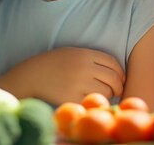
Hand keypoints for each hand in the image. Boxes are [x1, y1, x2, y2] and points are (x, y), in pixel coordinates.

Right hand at [0, 46, 124, 105]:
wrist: (33, 75)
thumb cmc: (54, 63)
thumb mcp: (73, 52)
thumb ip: (93, 58)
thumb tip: (116, 72)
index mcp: (85, 54)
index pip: (113, 62)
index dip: (120, 72)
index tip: (120, 79)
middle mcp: (84, 67)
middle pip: (113, 78)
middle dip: (118, 86)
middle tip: (116, 90)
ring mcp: (78, 83)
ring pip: (106, 92)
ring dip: (108, 95)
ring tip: (101, 95)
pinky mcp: (72, 97)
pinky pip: (93, 102)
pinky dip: (95, 102)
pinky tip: (90, 100)